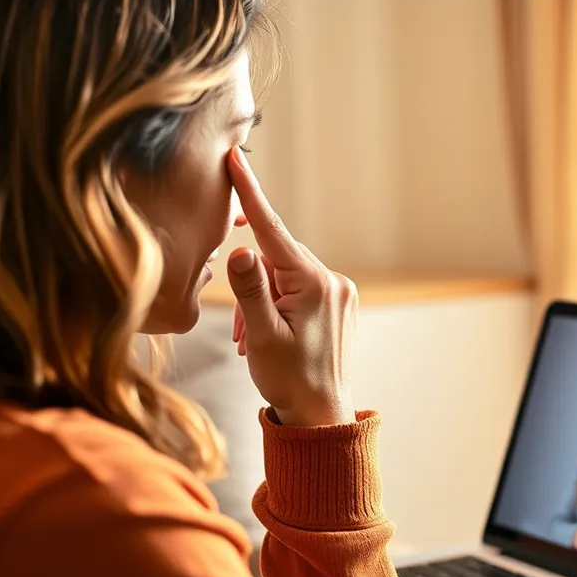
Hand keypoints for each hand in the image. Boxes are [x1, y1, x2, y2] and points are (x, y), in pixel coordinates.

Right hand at [225, 147, 356, 426]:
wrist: (321, 417)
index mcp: (314, 284)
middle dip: (253, 286)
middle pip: (276, 260)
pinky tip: (273, 337)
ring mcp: (340, 293)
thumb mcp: (263, 337)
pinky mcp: (340, 305)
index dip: (250, 194)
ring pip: (285, 278)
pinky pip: (300, 291)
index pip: (272, 230)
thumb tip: (239, 250)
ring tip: (257, 342)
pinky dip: (279, 306)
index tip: (235, 159)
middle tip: (245, 332)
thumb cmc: (289, 381)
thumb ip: (249, 291)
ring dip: (264, 303)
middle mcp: (332, 282)